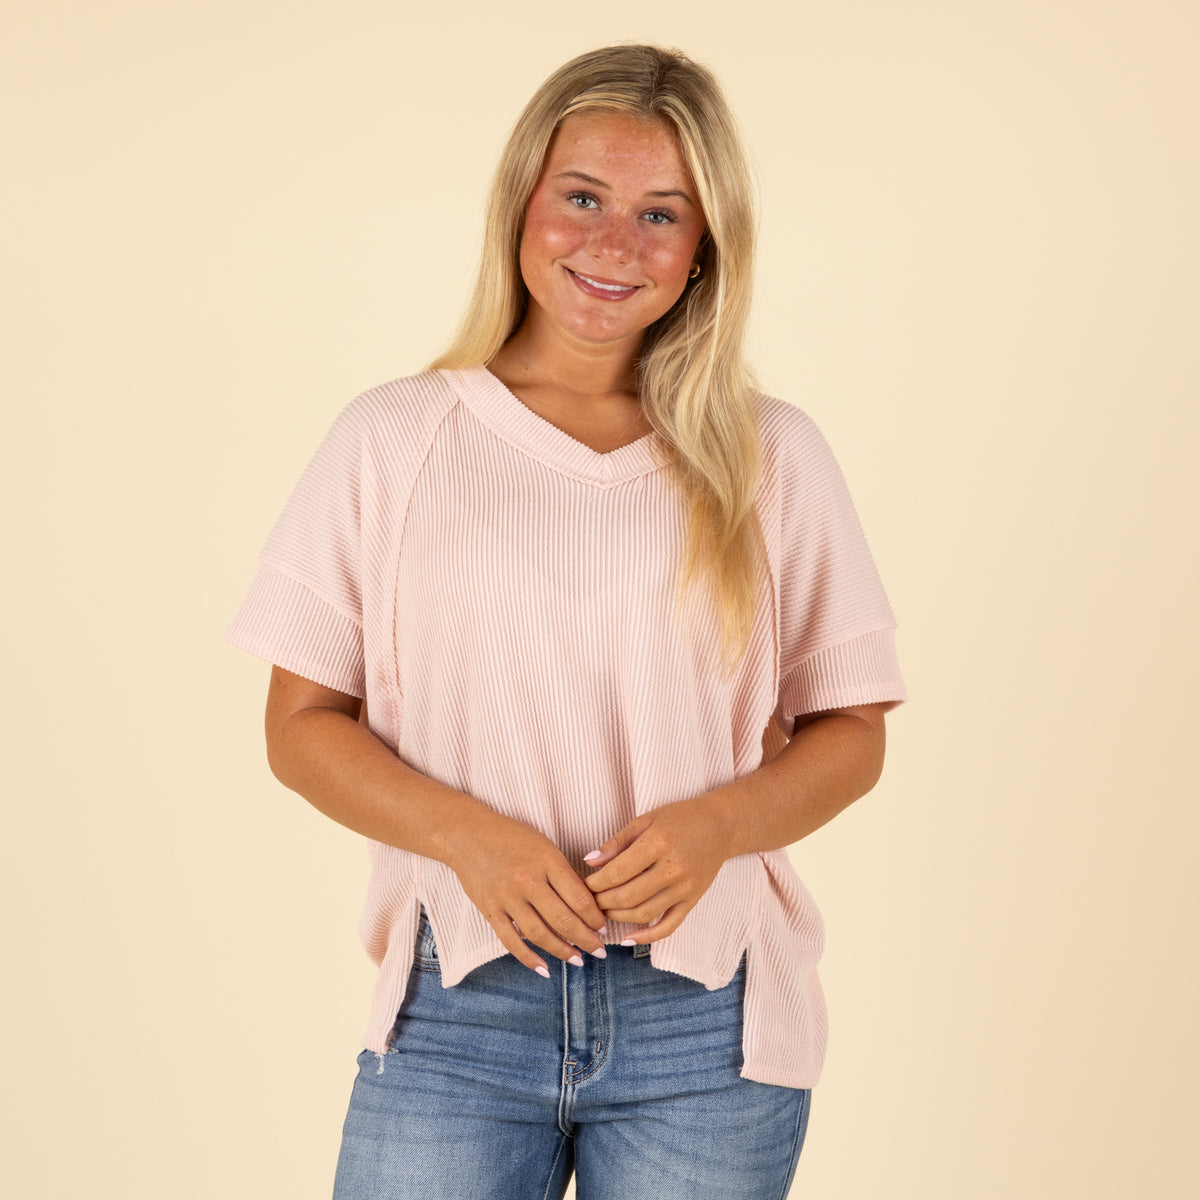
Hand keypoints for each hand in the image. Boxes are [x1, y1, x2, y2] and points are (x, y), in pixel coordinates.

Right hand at [444, 809, 608, 975]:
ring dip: (562, 951)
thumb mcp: (543, 846)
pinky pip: (511, 941)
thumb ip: (562, 873)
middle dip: (586, 939)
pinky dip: (528, 958)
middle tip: (600, 951)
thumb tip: (586, 905)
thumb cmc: (511, 837)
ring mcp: (507, 897)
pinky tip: (544, 969)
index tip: (603, 928)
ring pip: (540, 934)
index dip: (595, 918)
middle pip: (564, 919)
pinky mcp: (490, 909)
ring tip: (578, 960)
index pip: (579, 898)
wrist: (468, 835)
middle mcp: (528, 880)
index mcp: (547, 860)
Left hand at [582, 797, 729, 943]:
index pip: (617, 872)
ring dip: (617, 917)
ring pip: (643, 914)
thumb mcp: (645, 820)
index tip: (584, 884)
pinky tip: (628, 939)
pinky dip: (647, 937)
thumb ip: (617, 842)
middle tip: (589, 900)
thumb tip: (589, 862)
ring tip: (603, 911)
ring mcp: (684, 888)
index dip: (595, 883)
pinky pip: (668, 926)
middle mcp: (672, 869)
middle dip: (601, 902)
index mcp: (657, 844)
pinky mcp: (692, 901)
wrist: (720, 826)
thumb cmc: (680, 818)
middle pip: (627, 896)